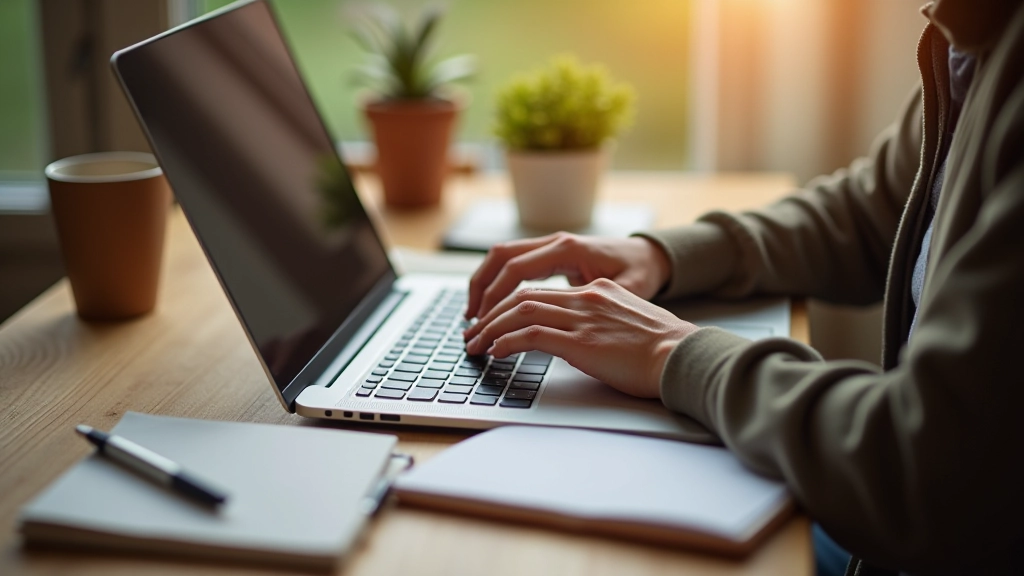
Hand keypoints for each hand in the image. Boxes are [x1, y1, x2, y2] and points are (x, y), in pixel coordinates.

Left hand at [463, 278, 698, 397]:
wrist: (685, 357)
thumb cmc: (665, 351)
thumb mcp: (630, 324)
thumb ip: (602, 323)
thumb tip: (582, 340)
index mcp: (597, 291)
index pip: (541, 292)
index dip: (510, 305)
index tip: (493, 321)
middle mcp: (586, 297)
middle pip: (524, 297)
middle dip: (491, 315)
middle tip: (472, 333)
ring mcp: (582, 317)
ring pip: (520, 312)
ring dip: (490, 329)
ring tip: (475, 345)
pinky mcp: (580, 341)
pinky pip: (530, 335)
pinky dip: (506, 342)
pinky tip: (495, 352)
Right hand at [465, 233, 671, 320]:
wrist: (650, 255)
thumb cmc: (641, 272)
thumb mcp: (626, 290)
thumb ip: (597, 301)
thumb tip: (571, 319)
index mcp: (568, 249)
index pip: (516, 269)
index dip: (496, 297)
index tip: (484, 322)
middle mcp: (555, 242)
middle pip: (500, 257)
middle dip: (480, 289)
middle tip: (471, 322)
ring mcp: (550, 244)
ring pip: (502, 257)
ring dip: (484, 284)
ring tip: (474, 315)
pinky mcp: (550, 253)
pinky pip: (513, 262)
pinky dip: (497, 281)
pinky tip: (492, 305)